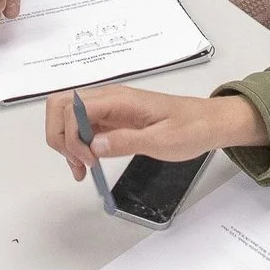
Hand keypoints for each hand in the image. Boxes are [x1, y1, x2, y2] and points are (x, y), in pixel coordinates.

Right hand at [45, 87, 265, 180]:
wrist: (209, 123)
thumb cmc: (191, 129)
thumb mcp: (163, 141)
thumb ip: (126, 142)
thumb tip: (93, 145)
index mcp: (119, 99)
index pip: (74, 108)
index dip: (72, 136)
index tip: (90, 161)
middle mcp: (109, 99)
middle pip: (61, 106)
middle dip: (59, 136)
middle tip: (78, 164)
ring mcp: (109, 109)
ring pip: (67, 116)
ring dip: (65, 142)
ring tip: (81, 169)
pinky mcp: (112, 119)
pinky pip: (82, 127)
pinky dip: (76, 145)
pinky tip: (87, 165)